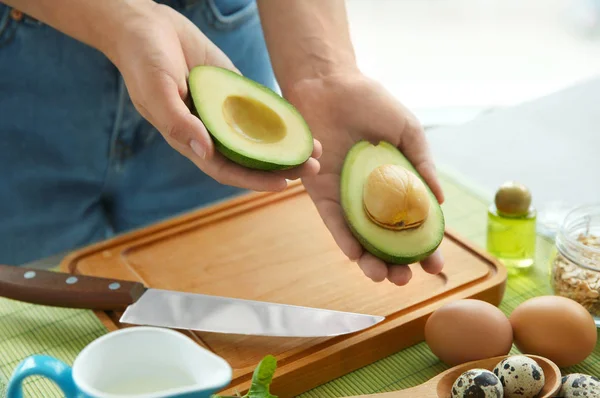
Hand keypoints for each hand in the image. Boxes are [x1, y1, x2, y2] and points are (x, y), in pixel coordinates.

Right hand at [106, 1, 320, 191]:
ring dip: (286, 145)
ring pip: (259, 136)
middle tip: (313, 168)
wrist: (146, 26)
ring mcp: (223, 111)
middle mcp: (210, 130)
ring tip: (315, 148)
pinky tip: (301, 123)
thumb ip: (177, 122)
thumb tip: (204, 151)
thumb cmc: (143, 60)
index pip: (225, 169)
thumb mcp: (156, 90)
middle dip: (281, 166)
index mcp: (189, 139)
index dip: (254, 179)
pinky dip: (280, 117)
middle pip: (249, 157)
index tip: (283, 183)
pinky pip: (260, 108)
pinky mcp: (233, 91)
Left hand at [286, 73, 444, 285]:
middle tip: (405, 279)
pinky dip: (343, 238)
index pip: (413, 225)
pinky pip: (332, 221)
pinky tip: (354, 254)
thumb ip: (422, 164)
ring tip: (381, 276)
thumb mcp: (407, 131)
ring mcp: (347, 198)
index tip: (436, 266)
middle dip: (396, 264)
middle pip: (385, 241)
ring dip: (369, 261)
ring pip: (359, 239)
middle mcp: (371, 198)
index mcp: (396, 185)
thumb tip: (440, 202)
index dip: (425, 248)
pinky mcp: (322, 193)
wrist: (330, 85)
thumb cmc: (371, 102)